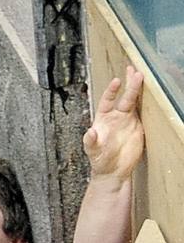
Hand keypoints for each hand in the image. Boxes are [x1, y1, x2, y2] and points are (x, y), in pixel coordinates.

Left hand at [83, 65, 144, 181]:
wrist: (113, 171)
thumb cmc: (99, 160)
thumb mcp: (92, 151)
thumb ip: (91, 142)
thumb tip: (90, 132)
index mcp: (103, 119)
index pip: (107, 101)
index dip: (111, 91)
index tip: (117, 81)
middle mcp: (116, 117)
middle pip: (124, 97)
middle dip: (130, 85)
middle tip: (136, 72)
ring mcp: (128, 121)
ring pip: (134, 101)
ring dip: (138, 89)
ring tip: (142, 75)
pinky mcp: (138, 127)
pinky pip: (143, 112)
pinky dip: (147, 102)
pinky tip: (151, 92)